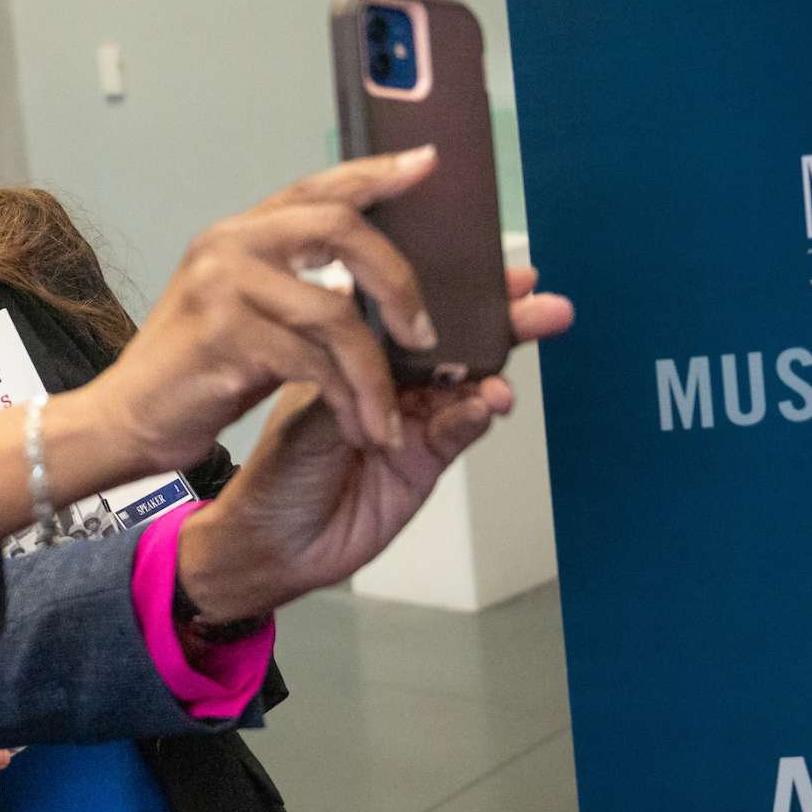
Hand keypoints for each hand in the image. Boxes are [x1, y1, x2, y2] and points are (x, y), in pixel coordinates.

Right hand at [67, 148, 443, 475]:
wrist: (127, 420)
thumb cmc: (195, 374)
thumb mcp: (246, 314)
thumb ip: (296, 288)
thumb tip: (367, 283)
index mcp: (236, 234)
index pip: (316, 188)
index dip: (374, 174)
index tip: (426, 162)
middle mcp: (228, 245)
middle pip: (341, 229)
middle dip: (398, 282)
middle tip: (424, 333)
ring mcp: (223, 286)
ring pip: (336, 313)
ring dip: (375, 373)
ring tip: (390, 414)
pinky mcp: (224, 336)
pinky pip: (314, 362)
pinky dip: (347, 399)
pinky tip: (359, 426)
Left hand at [177, 266, 574, 619]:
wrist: (270, 543)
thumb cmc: (276, 471)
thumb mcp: (310, 405)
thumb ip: (362, 369)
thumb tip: (401, 323)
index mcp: (357, 359)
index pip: (410, 315)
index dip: (450, 290)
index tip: (490, 267)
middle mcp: (391, 387)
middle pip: (454, 346)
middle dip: (501, 323)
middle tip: (541, 304)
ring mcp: (413, 425)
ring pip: (467, 386)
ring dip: (495, 370)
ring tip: (511, 360)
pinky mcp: (425, 464)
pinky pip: (459, 432)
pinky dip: (474, 415)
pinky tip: (484, 403)